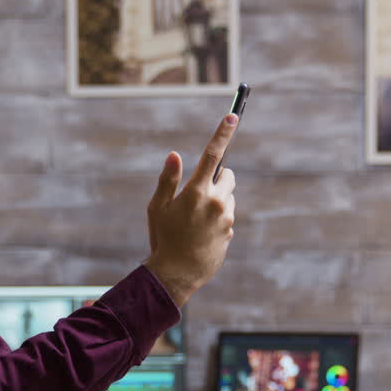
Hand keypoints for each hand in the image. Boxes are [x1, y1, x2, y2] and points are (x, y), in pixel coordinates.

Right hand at [144, 114, 237, 306]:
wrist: (178, 274)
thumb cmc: (163, 238)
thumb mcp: (157, 207)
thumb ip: (168, 180)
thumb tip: (174, 154)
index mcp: (197, 191)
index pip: (213, 155)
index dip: (223, 133)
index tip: (233, 116)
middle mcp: (216, 201)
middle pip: (228, 176)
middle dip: (218, 177)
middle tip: (198, 192)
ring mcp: (226, 217)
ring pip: (228, 197)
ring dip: (218, 199)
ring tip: (195, 219)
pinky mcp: (230, 231)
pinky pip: (227, 216)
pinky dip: (218, 218)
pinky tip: (201, 233)